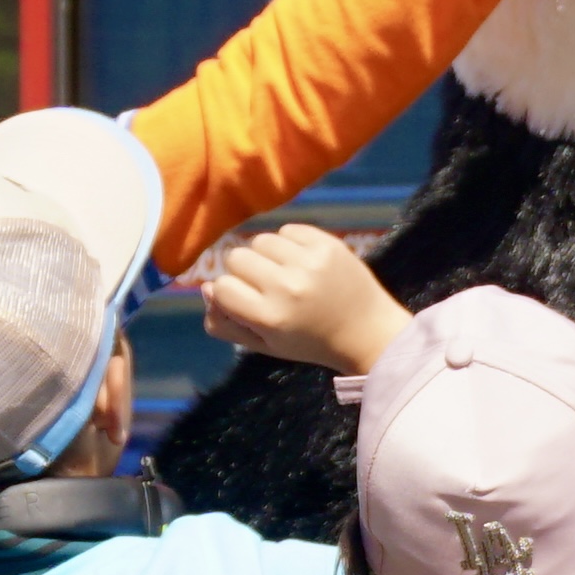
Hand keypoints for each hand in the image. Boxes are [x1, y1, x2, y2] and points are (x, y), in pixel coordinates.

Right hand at [203, 222, 410, 372]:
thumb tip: (206, 288)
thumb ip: (226, 323)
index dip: (230, 293)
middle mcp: (287, 287)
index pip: (222, 287)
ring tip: (286, 272)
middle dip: (245, 271)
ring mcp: (309, 262)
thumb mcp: (265, 345)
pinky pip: (288, 230)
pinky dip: (290, 243)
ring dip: (267, 255)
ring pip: (260, 240)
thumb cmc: (310, 342)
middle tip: (267, 286)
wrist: (368, 331)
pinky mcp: (328, 244)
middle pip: (236, 257)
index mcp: (269, 318)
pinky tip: (303, 261)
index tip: (248, 301)